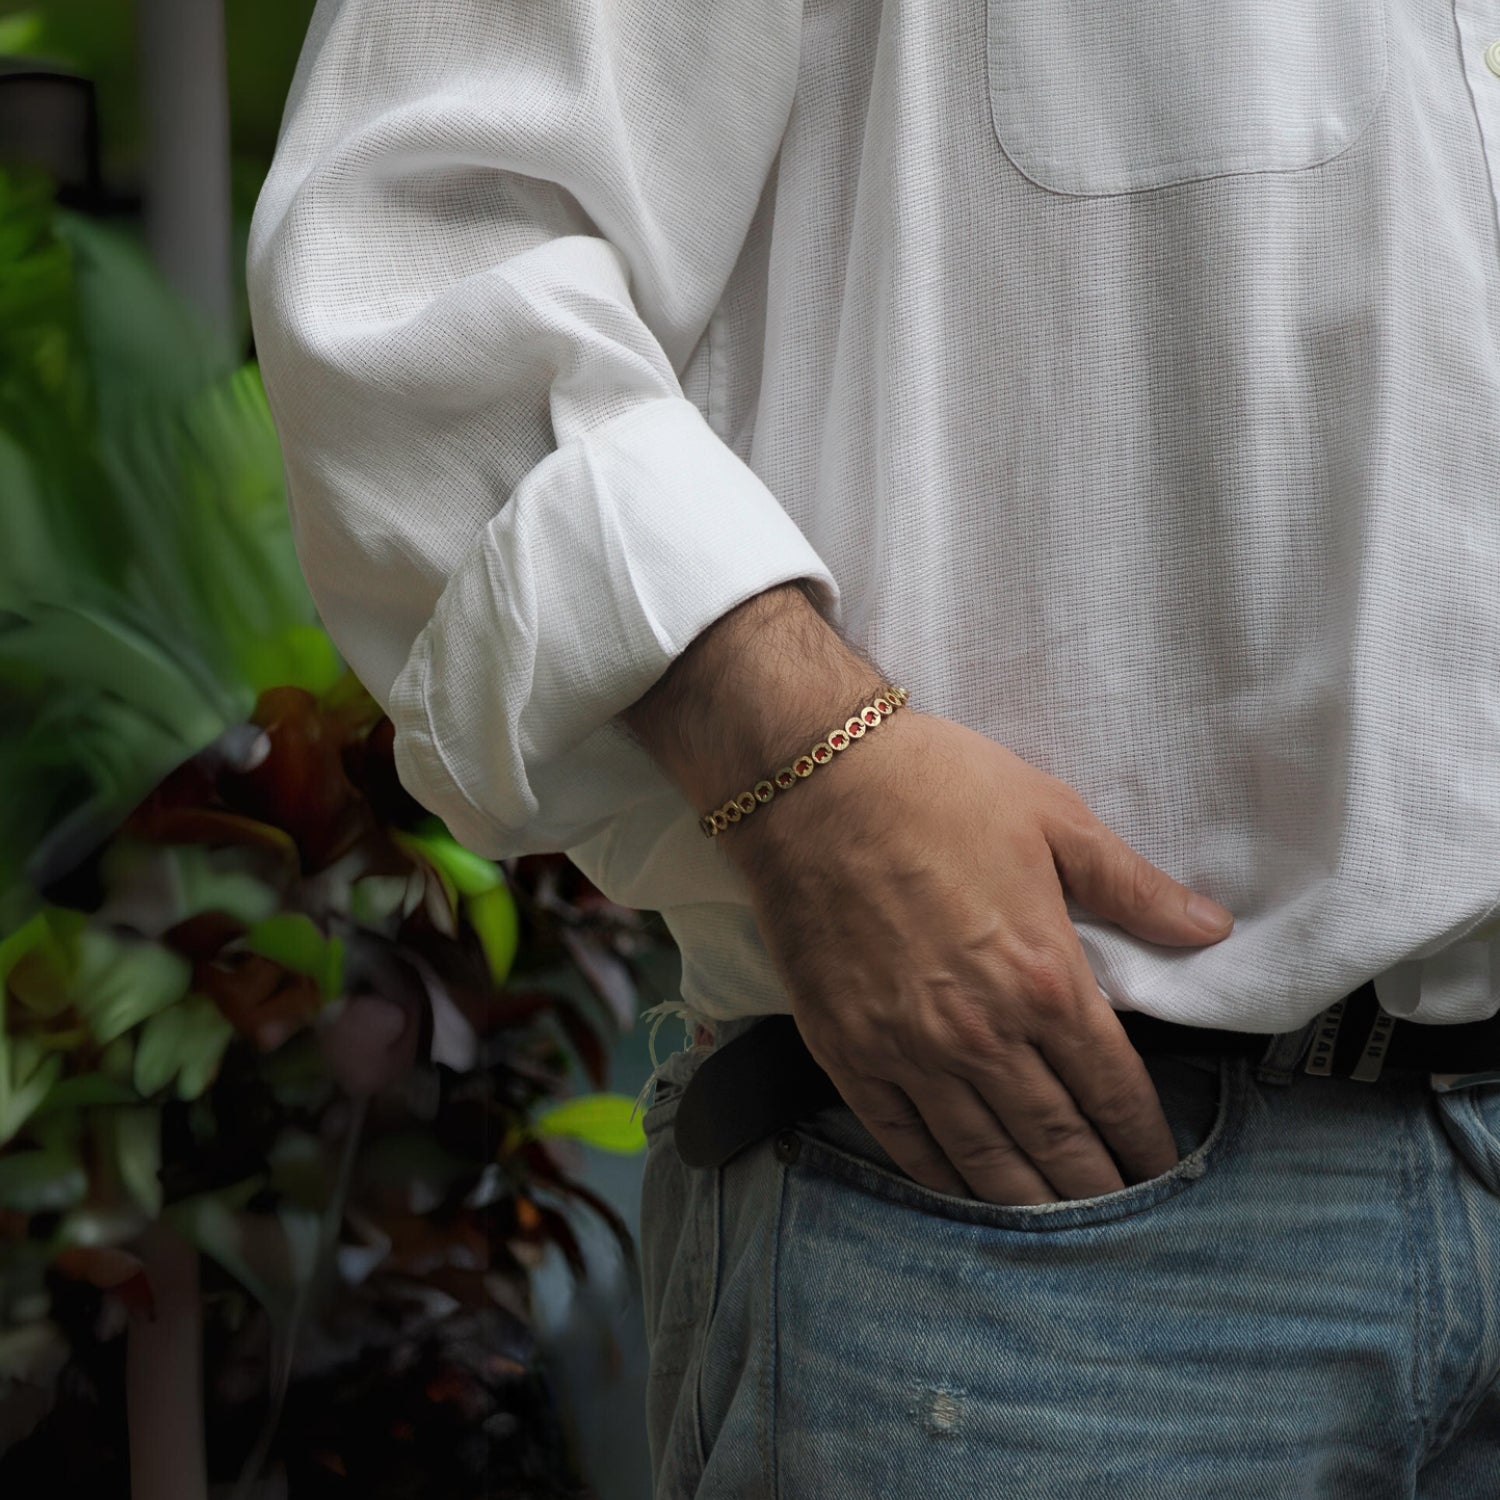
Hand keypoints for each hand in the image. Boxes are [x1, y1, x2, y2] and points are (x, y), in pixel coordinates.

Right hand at [723, 708, 1234, 1205]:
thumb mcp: (1053, 818)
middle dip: (1098, 1186)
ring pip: (982, 1155)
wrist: (811, 784)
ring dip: (1028, 1201)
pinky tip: (961, 1192)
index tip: (1162, 1167)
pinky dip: (938, 1176)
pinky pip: (901, 1137)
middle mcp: (982, 1034)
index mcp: (1045, 978)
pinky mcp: (846, 1050)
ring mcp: (909, 1050)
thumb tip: (1210, 926)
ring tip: (1057, 1228)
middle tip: (1123, 1216)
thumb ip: (1133, 885)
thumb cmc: (937, 789)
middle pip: (1055, 1137)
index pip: (1112, 1087)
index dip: (1144, 1137)